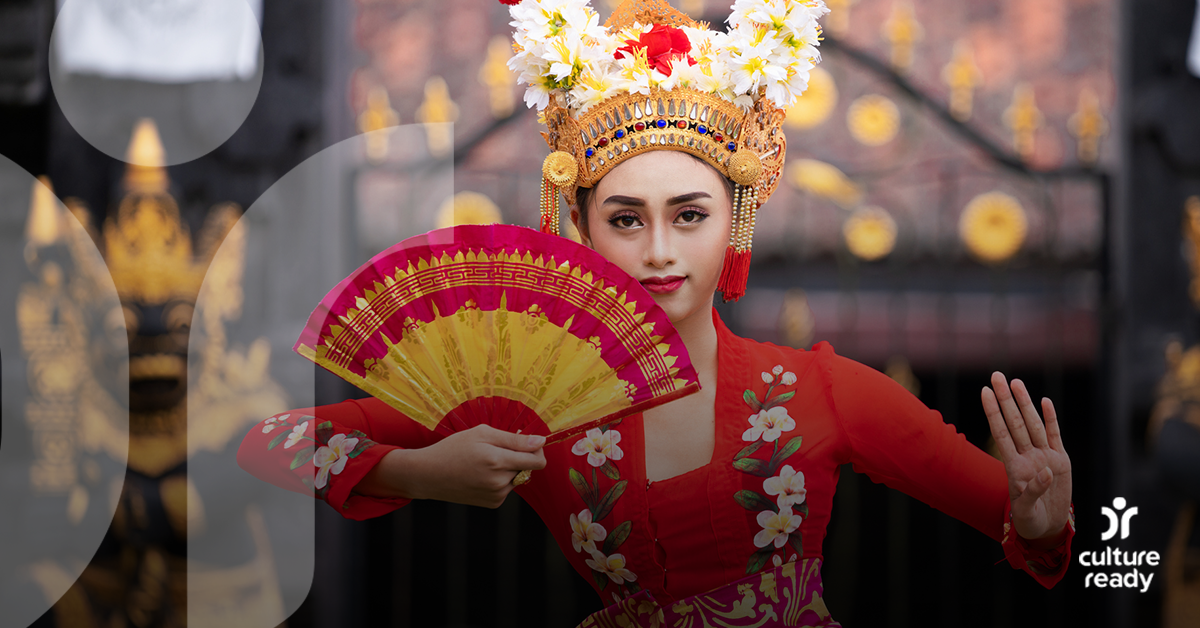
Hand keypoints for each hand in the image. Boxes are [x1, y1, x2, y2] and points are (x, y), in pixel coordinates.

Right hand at [356, 424, 546, 507]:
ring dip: (509, 469)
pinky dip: (500, 480)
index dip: (537, 449)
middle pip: (527, 468)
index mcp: (497, 461)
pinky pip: (507, 488)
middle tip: (496, 449)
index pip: (537, 460)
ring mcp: (496, 495)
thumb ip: (514, 439)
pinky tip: (482, 475)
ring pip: (517, 478)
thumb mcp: (482, 434)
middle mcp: (499, 482)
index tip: (530, 442)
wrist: (429, 475)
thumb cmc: (453, 449)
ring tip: (485, 462)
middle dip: (519, 457)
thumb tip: (540, 441)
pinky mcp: (493, 503)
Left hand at [981, 372, 1071, 542]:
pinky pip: (1055, 436)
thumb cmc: (1031, 521)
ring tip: (1016, 382)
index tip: (983, 392)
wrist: (1049, 529)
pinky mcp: (1062, 462)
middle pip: (1015, 422)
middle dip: (1006, 399)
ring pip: (1033, 424)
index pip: (1001, 432)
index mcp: (1014, 467)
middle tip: (996, 375)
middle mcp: (1028, 457)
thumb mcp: (1026, 511)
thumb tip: (1045, 472)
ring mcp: (1044, 457)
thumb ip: (1032, 492)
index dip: (993, 412)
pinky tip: (1044, 401)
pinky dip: (1051, 419)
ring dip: (1025, 403)